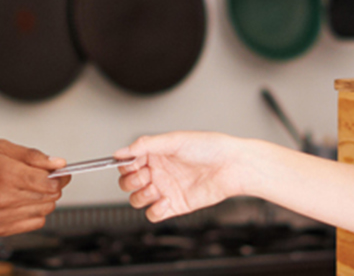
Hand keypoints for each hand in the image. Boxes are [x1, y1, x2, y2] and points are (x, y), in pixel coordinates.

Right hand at [0, 140, 67, 235]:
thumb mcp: (0, 146)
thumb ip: (32, 156)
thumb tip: (58, 163)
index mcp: (5, 174)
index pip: (49, 183)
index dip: (59, 177)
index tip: (59, 172)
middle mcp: (3, 199)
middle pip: (49, 198)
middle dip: (52, 186)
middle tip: (44, 176)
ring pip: (43, 211)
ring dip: (43, 199)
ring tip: (27, 187)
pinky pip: (32, 224)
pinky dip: (34, 213)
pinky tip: (22, 201)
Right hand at [115, 132, 258, 222]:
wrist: (232, 167)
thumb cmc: (210, 148)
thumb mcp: (174, 140)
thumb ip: (145, 145)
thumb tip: (121, 152)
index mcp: (156, 154)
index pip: (127, 163)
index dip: (125, 165)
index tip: (130, 164)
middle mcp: (159, 172)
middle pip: (128, 183)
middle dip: (131, 181)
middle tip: (146, 175)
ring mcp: (165, 189)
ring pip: (137, 199)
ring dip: (140, 195)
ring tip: (155, 188)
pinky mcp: (175, 205)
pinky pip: (153, 214)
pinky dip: (154, 210)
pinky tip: (165, 200)